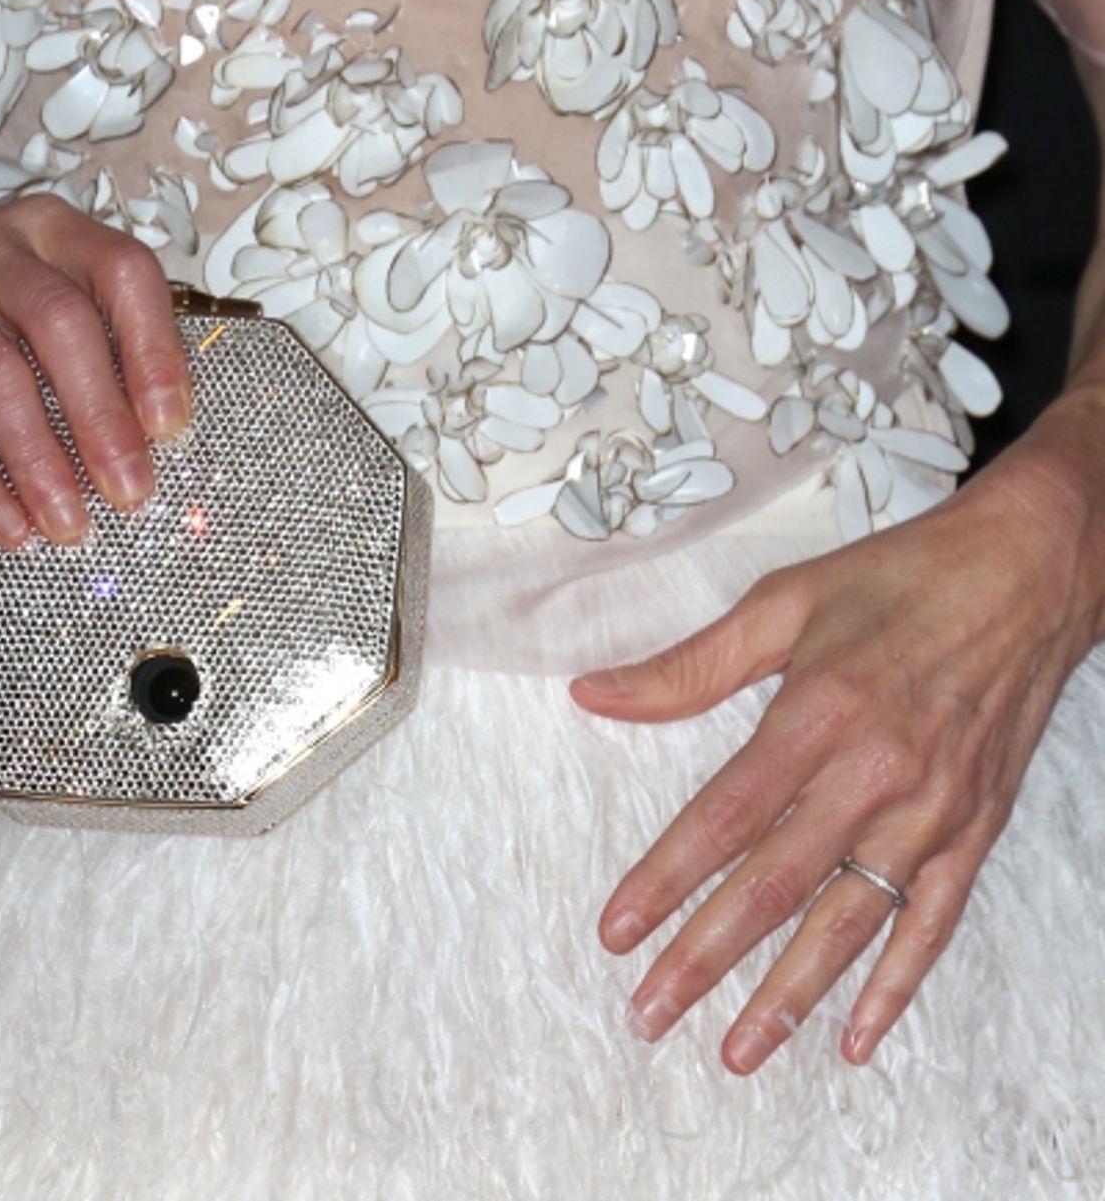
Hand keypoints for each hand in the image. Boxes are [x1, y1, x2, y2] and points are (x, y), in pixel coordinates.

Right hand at [0, 198, 190, 547]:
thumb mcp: (45, 317)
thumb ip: (105, 358)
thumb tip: (158, 446)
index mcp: (53, 230)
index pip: (122, 272)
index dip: (154, 350)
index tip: (169, 425)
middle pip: (60, 321)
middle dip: (101, 416)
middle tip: (127, 488)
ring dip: (40, 459)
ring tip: (67, 521)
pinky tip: (6, 523)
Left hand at [569, 435, 1103, 1074]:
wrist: (1027, 571)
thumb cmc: (899, 579)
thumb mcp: (784, 602)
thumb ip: (690, 664)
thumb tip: (594, 693)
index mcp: (819, 712)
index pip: (725, 817)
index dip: (665, 879)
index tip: (617, 930)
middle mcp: (875, 773)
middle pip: (776, 884)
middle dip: (707, 956)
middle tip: (651, 1013)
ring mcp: (931, 810)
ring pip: (850, 921)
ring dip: (791, 992)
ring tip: (739, 1049)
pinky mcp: (974, 828)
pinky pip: (931, 922)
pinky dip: (895, 985)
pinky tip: (858, 1037)